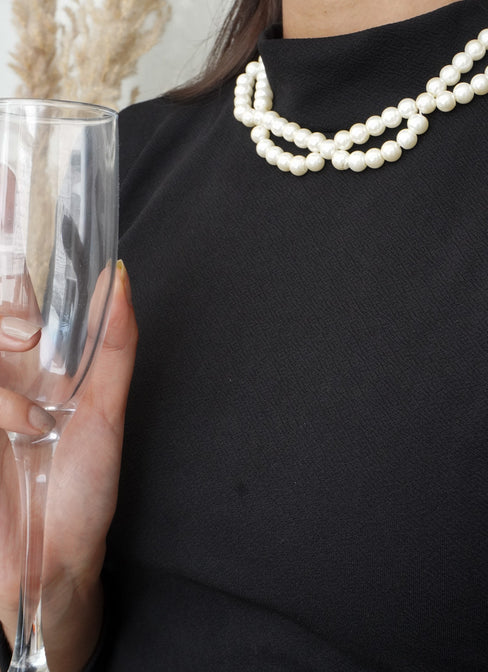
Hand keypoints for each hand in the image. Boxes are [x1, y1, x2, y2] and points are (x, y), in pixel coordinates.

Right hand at [0, 260, 137, 671]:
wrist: (57, 559)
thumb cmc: (82, 488)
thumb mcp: (106, 413)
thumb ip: (113, 347)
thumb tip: (121, 281)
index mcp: (29, 371)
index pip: (8, 309)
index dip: (13, 296)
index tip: (33, 303)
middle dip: (2, 320)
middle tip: (27, 335)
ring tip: (34, 422)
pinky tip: (19, 435)